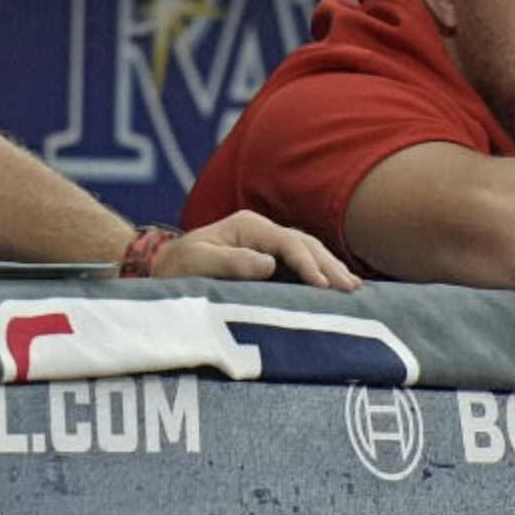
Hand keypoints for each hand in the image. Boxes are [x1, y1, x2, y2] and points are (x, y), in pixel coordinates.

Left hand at [151, 210, 361, 290]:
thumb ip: (233, 262)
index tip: (323, 286)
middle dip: (330, 266)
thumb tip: (270, 265)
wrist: (161, 268)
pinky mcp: (269, 258)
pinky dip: (321, 272)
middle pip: (306, 244)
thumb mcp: (198, 263)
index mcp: (248, 226)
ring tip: (354, 286)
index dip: (308, 264)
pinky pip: (302, 262)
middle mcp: (262, 231)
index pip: (289, 243)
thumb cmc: (176, 267)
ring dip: (331, 268)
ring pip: (309, 251)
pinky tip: (337, 283)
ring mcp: (268, 243)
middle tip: (351, 288)